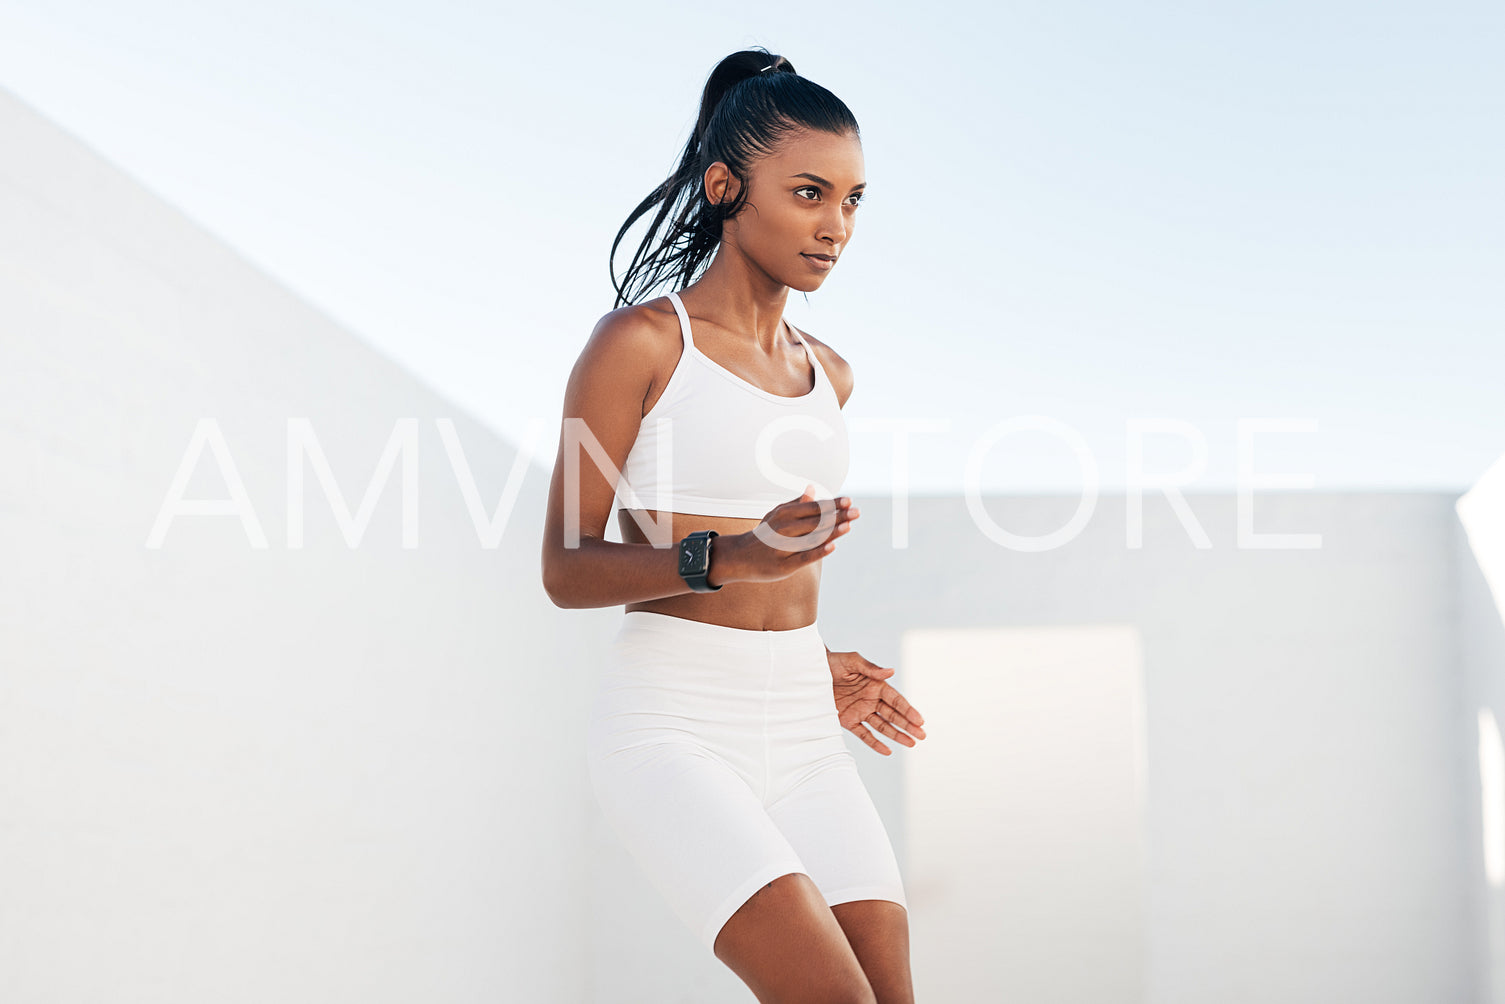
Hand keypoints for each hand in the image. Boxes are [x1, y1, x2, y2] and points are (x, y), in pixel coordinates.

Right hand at [713, 485, 858, 585]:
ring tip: (849, 525)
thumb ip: (796, 504)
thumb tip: (812, 489)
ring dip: (832, 531)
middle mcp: (784, 528)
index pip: (813, 507)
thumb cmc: (764, 534)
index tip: (849, 500)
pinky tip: (833, 546)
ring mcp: (784, 547)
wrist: (740, 557)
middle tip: (857, 512)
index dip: (832, 504)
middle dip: (838, 516)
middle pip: (815, 521)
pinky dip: (819, 551)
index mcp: (784, 513)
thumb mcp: (776, 515)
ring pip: (811, 538)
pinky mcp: (784, 565)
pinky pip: (804, 557)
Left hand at [827, 648, 926, 755]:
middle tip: (922, 735)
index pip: (896, 700)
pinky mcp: (848, 720)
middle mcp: (871, 699)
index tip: (920, 720)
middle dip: (908, 725)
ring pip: (883, 726)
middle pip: (893, 715)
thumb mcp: (852, 661)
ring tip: (912, 744)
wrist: (811, 672)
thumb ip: (871, 668)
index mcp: (876, 685)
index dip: (908, 710)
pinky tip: (888, 751)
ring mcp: (860, 711)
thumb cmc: (833, 662)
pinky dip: (875, 743)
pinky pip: (864, 734)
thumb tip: (891, 671)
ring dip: (897, 735)